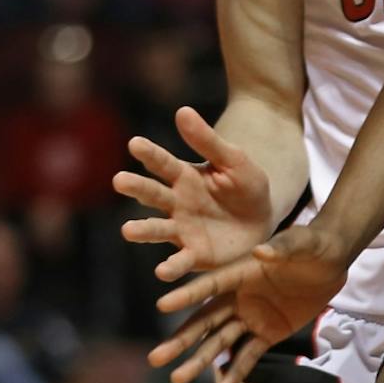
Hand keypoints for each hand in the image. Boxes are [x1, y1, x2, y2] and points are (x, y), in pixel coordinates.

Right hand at [114, 107, 274, 283]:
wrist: (264, 220)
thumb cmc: (246, 186)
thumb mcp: (235, 161)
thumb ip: (208, 141)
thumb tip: (182, 110)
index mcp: (184, 176)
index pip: (163, 162)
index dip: (150, 153)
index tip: (135, 143)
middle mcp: (175, 202)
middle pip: (152, 193)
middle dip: (136, 187)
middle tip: (119, 180)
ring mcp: (181, 228)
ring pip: (158, 228)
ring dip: (143, 230)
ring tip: (128, 231)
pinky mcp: (193, 253)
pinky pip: (180, 261)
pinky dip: (172, 267)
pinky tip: (162, 272)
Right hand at [149, 222, 352, 382]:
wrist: (332, 261)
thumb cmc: (313, 245)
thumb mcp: (302, 242)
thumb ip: (283, 248)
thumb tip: (261, 251)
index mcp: (240, 272)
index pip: (209, 286)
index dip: (188, 295)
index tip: (162, 306)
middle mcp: (238, 298)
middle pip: (204, 322)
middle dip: (181, 340)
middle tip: (155, 359)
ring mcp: (251, 317)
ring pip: (219, 342)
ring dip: (199, 361)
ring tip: (176, 379)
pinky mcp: (268, 333)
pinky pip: (249, 355)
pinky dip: (237, 372)